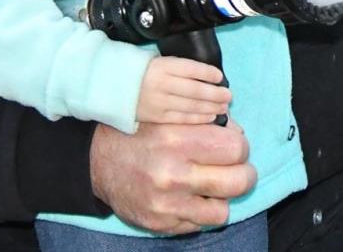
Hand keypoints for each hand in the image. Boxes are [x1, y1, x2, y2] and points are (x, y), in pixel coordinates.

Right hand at [90, 120, 255, 234]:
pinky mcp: (161, 224)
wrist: (98, 162)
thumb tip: (238, 132)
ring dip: (222, 197)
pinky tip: (191, 196)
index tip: (232, 145)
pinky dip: (201, 211)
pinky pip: (199, 225)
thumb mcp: (170, 116)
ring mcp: (166, 205)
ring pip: (223, 210)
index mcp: (177, 140)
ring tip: (211, 185)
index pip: (236, 147)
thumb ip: (205, 121)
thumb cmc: (140, 134)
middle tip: (235, 168)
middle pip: (239, 181)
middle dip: (243, 173)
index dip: (240, 145)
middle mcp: (172, 175)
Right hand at [137, 56, 230, 124]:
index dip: (208, 73)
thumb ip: (179, 68)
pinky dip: (198, 118)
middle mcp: (161, 83)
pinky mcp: (156, 117)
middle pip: (194, 90)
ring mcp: (158, 102)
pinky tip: (210, 116)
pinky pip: (181, 118)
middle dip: (215, 94)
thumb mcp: (158, 60)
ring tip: (223, 107)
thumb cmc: (140, 71)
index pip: (191, 69)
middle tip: (228, 95)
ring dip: (211, 107)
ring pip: (190, 106)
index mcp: (162, 66)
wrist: (112, 85)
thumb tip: (207, 77)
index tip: (220, 77)